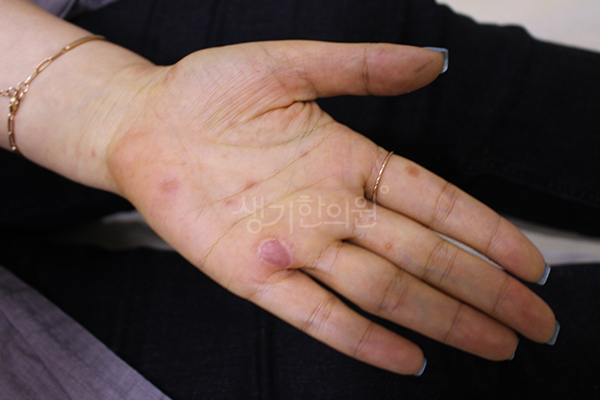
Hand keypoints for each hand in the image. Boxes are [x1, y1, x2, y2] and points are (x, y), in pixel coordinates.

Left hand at [102, 41, 555, 374]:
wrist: (144, 121)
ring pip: (383, 289)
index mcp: (349, 161)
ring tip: (494, 345)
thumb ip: (360, 66)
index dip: (486, 234)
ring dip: (441, 318)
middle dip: (483, 290)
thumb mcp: (290, 64)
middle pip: (424, 256)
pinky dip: (361, 337)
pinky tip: (409, 359)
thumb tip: (434, 60)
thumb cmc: (210, 91)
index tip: (531, 263)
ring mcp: (296, 245)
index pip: (437, 204)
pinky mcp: (254, 274)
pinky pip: (316, 312)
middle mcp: (332, 210)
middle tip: (534, 323)